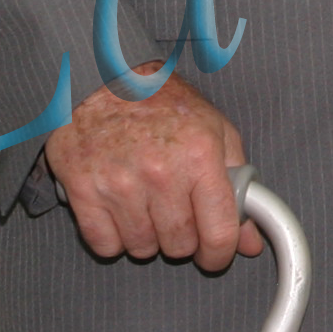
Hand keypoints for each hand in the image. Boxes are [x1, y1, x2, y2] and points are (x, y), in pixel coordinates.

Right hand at [42, 69, 264, 270]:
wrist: (104, 77)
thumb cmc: (162, 102)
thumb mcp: (214, 129)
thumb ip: (237, 185)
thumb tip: (250, 240)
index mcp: (200, 155)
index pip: (218, 232)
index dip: (220, 254)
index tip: (215, 254)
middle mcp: (160, 173)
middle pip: (179, 245)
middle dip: (184, 239)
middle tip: (177, 213)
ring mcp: (119, 184)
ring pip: (142, 248)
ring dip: (148, 236)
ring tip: (146, 203)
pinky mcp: (83, 191)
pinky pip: (105, 245)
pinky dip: (114, 236)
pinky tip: (119, 209)